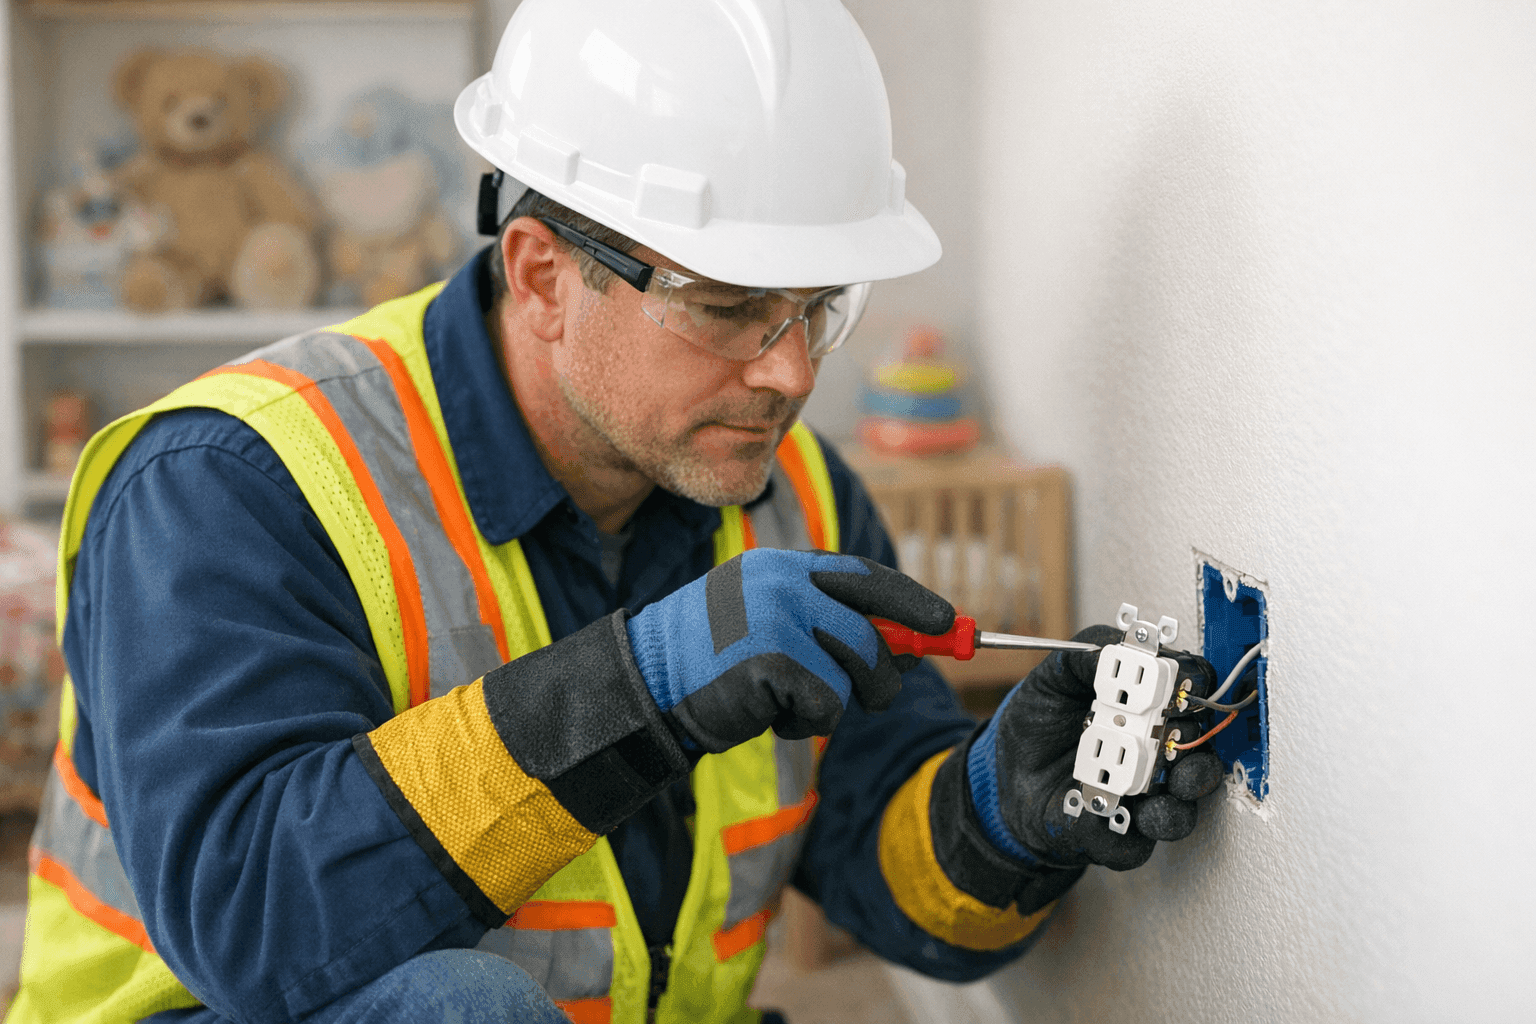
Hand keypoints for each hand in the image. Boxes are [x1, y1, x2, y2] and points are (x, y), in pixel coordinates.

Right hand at [625, 549, 953, 752]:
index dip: (911, 601)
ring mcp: (778, 617)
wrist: (643, 684)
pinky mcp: (773, 658)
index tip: (948, 622)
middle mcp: (783, 582)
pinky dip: (804, 723)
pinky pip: (825, 705)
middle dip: (883, 674)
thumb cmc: (708, 664)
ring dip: (829, 705)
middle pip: (870, 632)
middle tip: (878, 697)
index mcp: (782, 567)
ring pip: (851, 673)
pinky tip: (764, 715)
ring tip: (782, 703)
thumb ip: (826, 626)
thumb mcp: (767, 627)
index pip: (864, 577)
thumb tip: (909, 646)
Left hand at [969, 625, 1226, 870]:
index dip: (1193, 684)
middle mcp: (1158, 753)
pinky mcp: (1121, 837)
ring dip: (1180, 792)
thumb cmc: (1039, 723)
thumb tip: (1115, 651)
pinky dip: (1131, 832)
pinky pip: (1138, 844)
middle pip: (1201, 749)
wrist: (1007, 774)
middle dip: (1195, 742)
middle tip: (1173, 732)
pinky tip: (1116, 813)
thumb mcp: (1053, 677)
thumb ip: (1085, 657)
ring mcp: (1145, 798)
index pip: (1192, 693)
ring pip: (1185, 804)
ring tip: (1159, 779)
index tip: (1179, 679)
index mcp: (1148, 708)